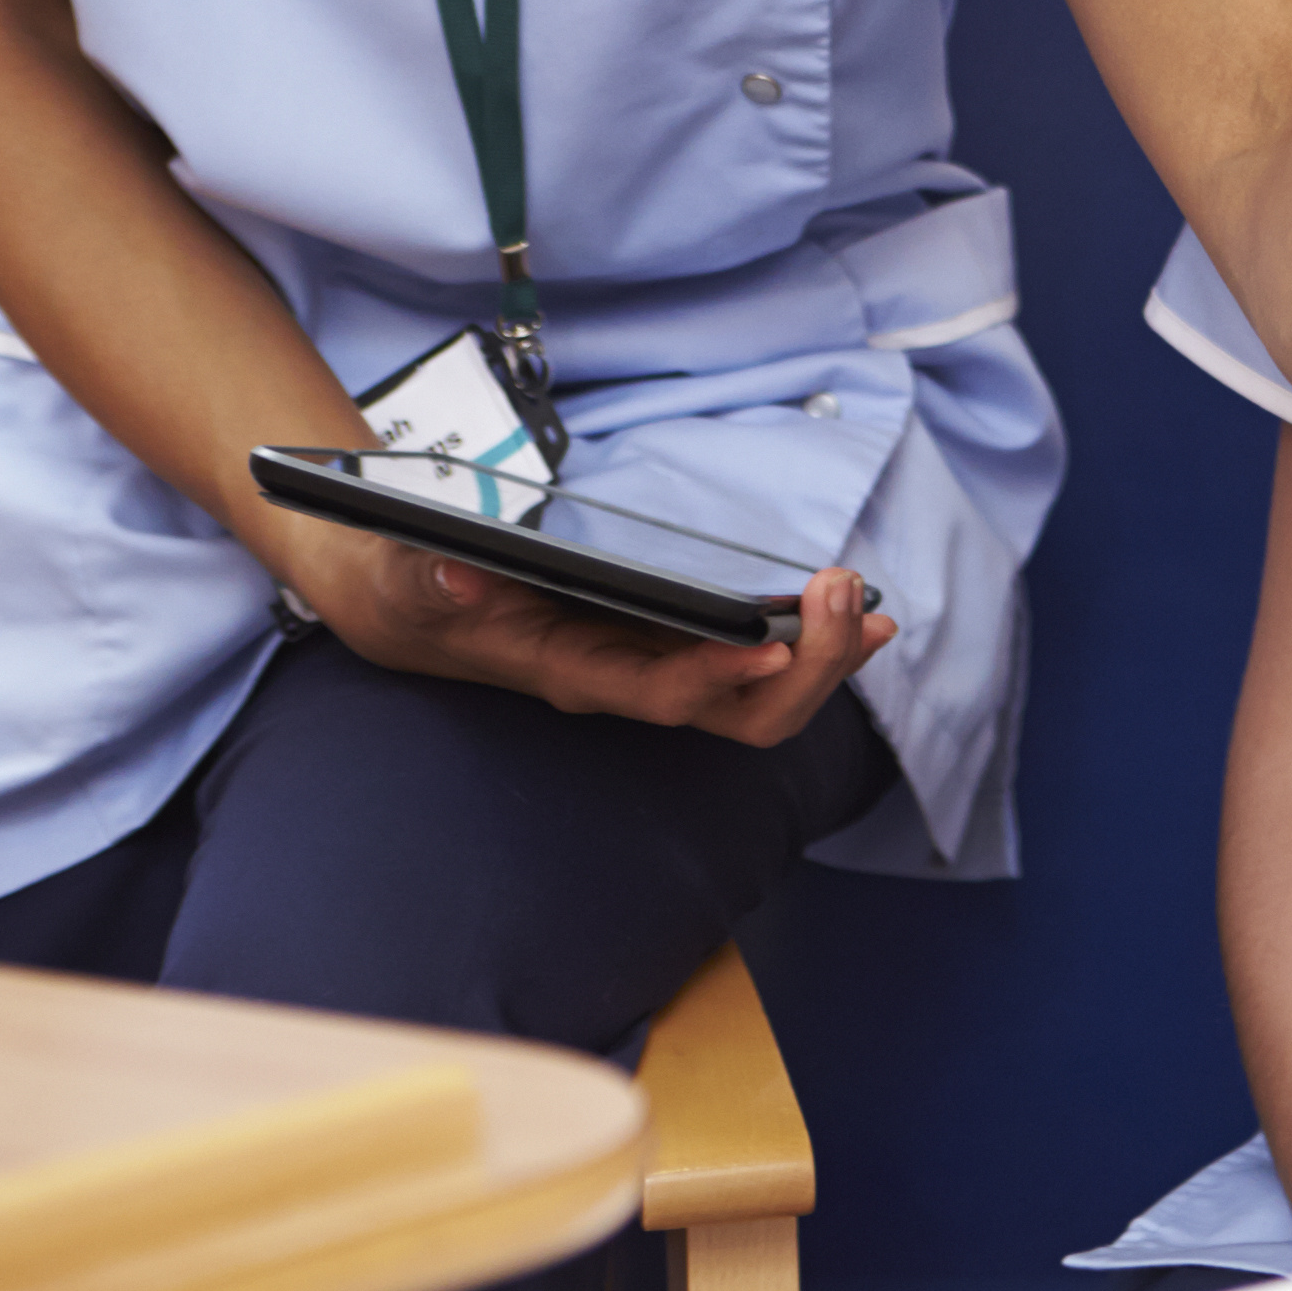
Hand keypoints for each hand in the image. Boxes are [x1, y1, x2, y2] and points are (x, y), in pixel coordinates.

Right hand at [288, 517, 889, 742]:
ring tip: (873, 612)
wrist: (423, 615)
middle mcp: (627, 684)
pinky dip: (818, 645)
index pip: (660, 694)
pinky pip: (761, 668)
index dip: (719, 676)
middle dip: (806, 669)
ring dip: (827, 661)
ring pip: (762, 701)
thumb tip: (461, 576)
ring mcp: (658, 673)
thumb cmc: (430, 594)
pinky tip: (858, 617)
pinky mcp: (675, 653)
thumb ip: (437, 580)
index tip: (778, 641)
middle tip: (845, 596)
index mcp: (573, 672)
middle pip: (738, 714)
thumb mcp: (419, 579)